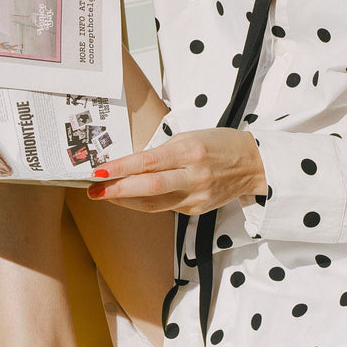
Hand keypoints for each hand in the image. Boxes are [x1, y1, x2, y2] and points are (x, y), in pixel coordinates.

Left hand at [87, 128, 267, 214]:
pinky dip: (144, 203)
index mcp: (191, 150)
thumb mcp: (191, 136)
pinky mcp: (196, 210)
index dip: (121, 168)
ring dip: (125, 199)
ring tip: (105, 195)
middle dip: (117, 190)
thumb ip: (164, 151)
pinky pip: (165, 208)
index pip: (148, 161)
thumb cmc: (220, 143)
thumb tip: (132, 163)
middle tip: (93, 190)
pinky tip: (130, 197)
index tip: (100, 170)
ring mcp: (196, 196)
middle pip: (148, 187)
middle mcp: (194, 175)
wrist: (253, 164)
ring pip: (153, 203)